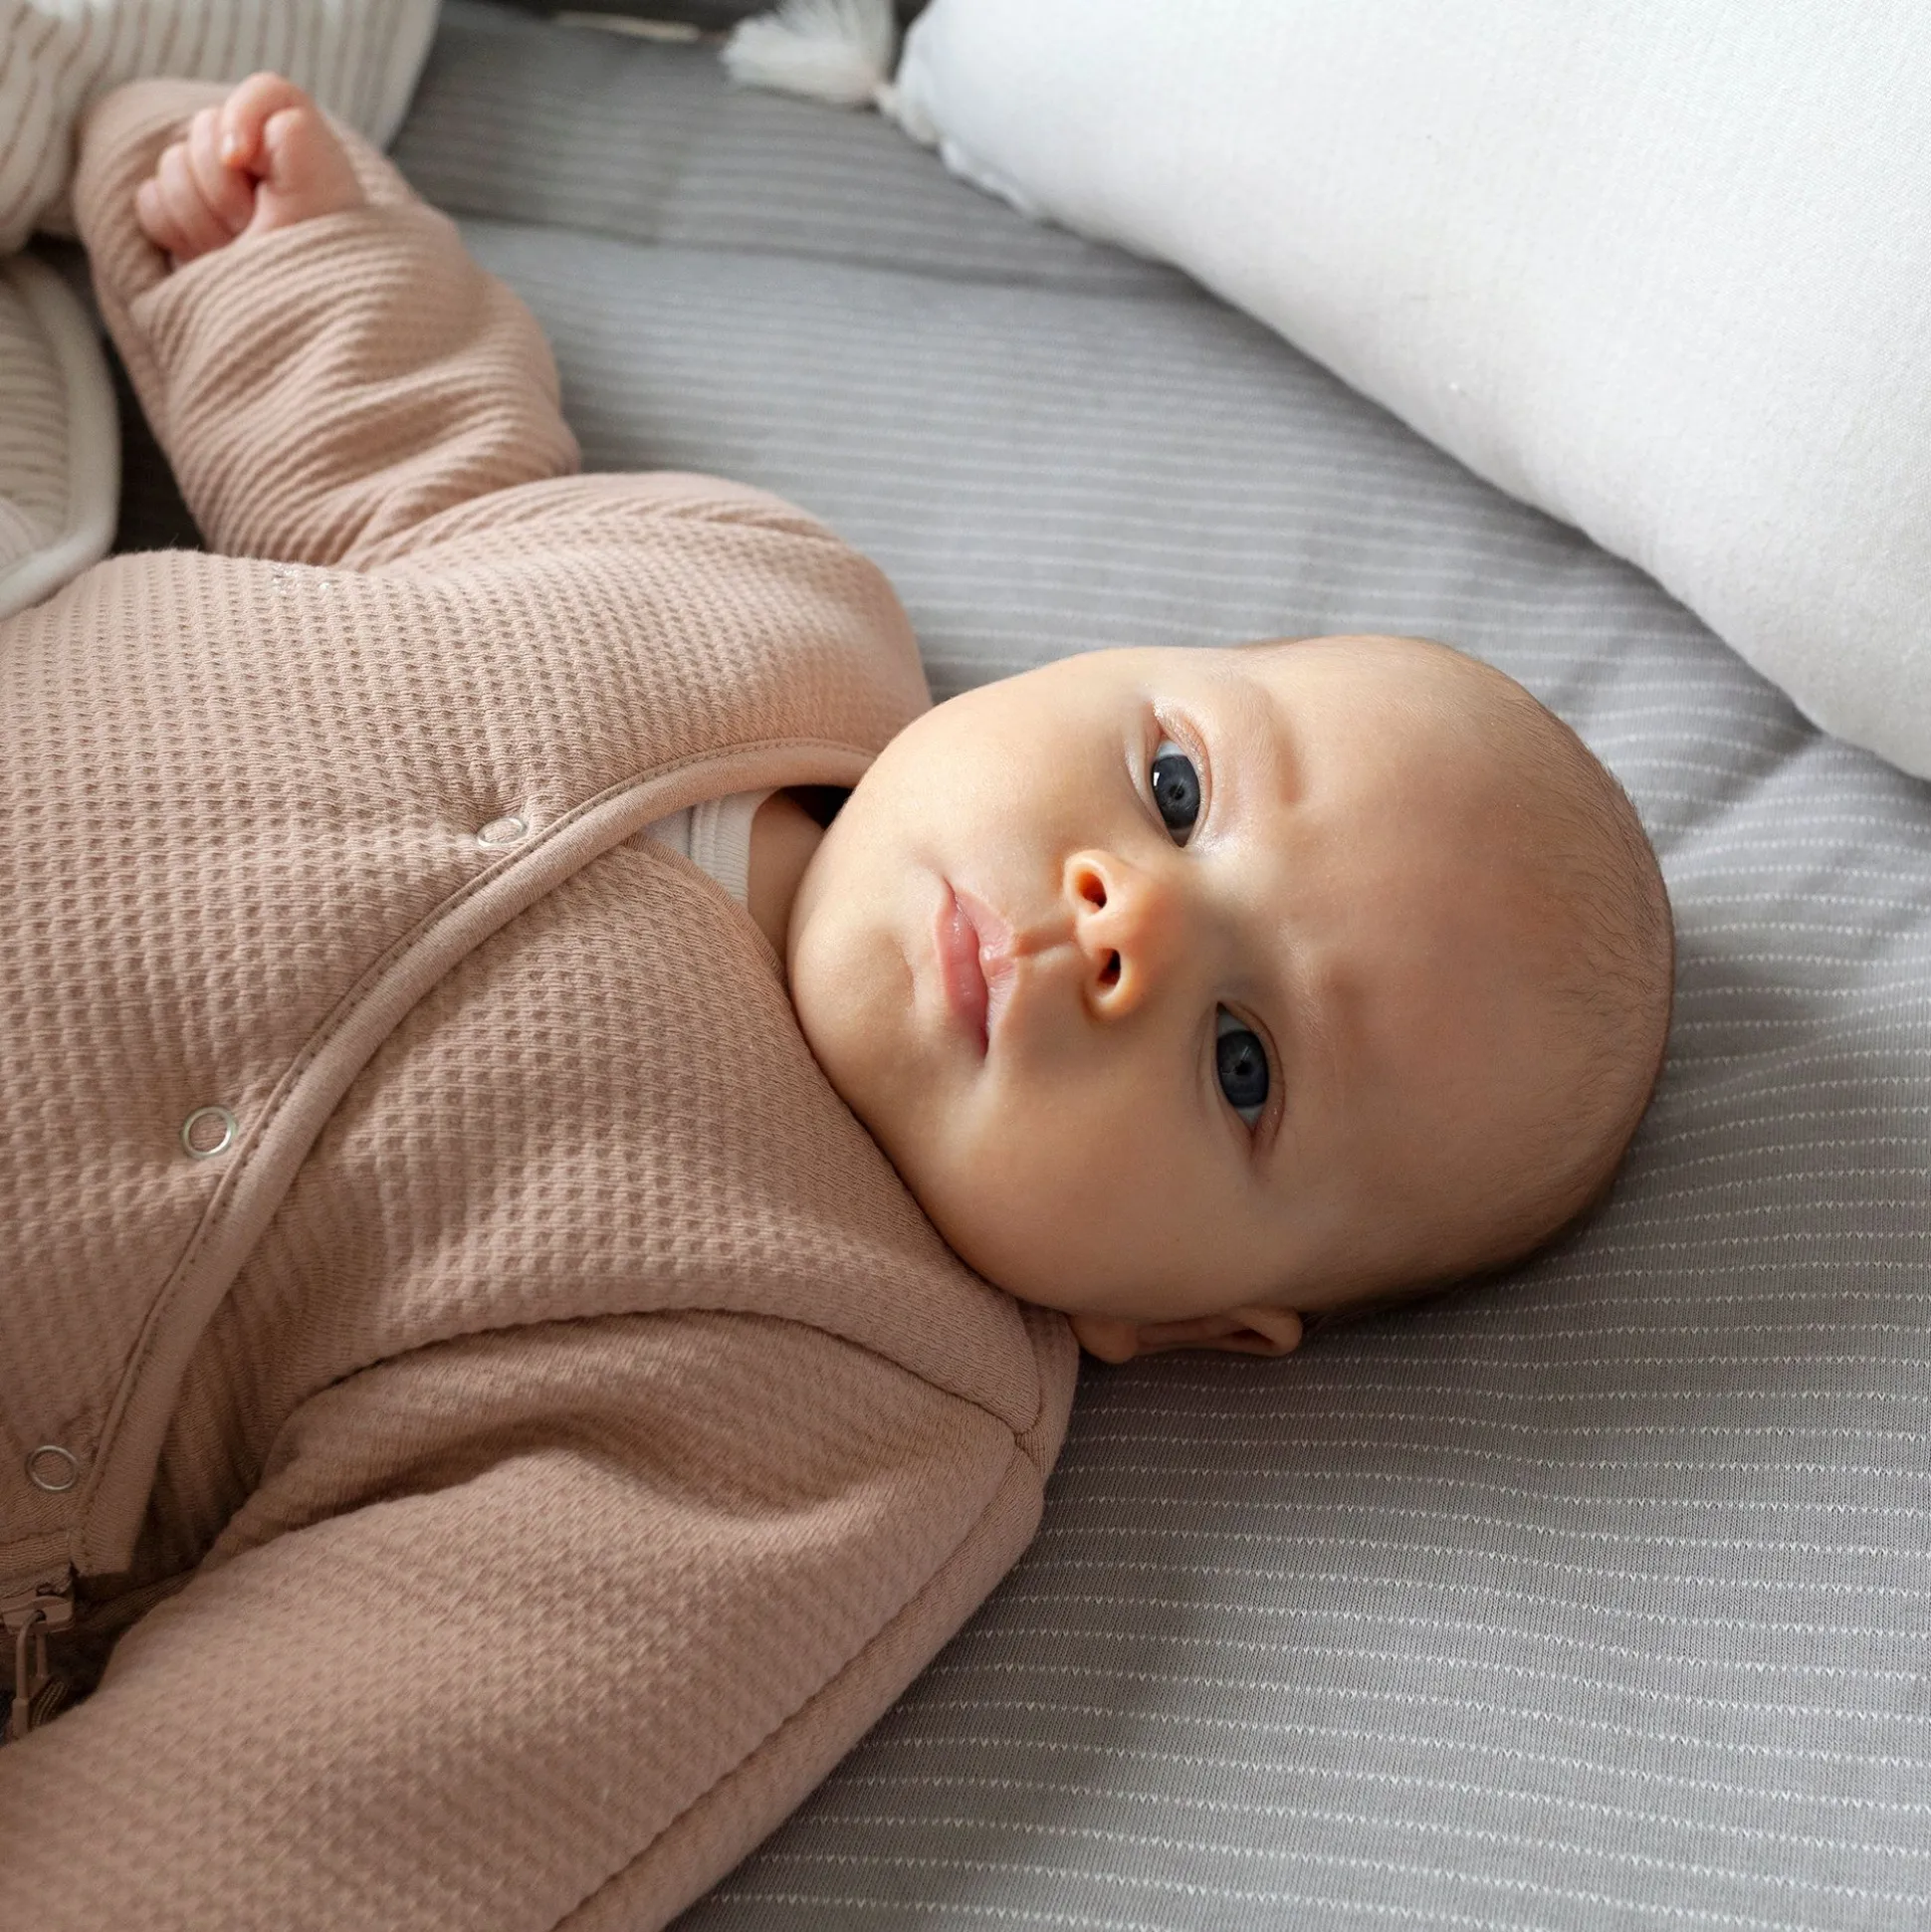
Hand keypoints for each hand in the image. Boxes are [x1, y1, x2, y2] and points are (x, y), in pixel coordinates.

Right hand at [134, 72, 363, 268]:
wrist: (301, 324)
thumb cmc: (321, 263)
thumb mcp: (321, 191)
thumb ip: (292, 133)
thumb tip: (230, 146)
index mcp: (297, 146)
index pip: (266, 95)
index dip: (244, 122)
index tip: (243, 162)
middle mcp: (253, 160)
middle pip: (204, 130)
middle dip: (227, 190)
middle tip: (257, 231)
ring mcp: (212, 189)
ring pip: (172, 167)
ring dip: (205, 219)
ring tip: (240, 251)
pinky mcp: (182, 221)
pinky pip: (151, 202)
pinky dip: (178, 233)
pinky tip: (213, 258)